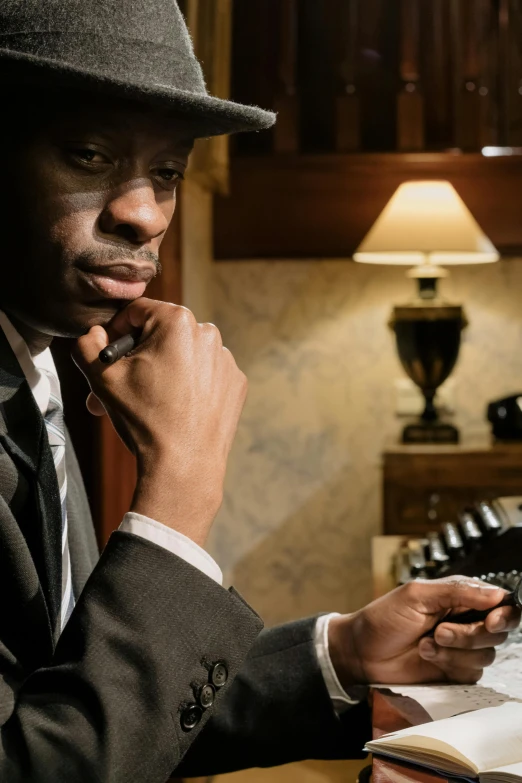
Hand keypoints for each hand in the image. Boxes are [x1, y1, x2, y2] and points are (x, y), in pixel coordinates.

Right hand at [73, 298, 247, 545]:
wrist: (183, 464)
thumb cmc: (144, 418)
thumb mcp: (101, 377)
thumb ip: (86, 344)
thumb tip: (94, 334)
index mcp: (177, 321)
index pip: (137, 312)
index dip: (116, 332)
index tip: (110, 357)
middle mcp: (208, 333)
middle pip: (161, 335)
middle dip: (137, 358)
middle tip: (121, 387)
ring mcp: (226, 359)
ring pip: (184, 354)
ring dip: (163, 371)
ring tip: (147, 402)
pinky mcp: (236, 382)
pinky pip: (206, 374)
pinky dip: (190, 385)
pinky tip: (176, 408)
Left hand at [328, 576, 520, 686]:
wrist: (362, 651)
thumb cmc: (384, 617)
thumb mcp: (417, 595)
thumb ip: (457, 591)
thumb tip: (496, 593)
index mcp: (459, 596)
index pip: (500, 602)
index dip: (504, 614)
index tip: (492, 622)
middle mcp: (465, 620)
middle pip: (497, 631)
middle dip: (470, 634)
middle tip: (440, 631)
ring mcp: (461, 647)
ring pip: (486, 654)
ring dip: (455, 651)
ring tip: (427, 642)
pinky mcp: (455, 671)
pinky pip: (472, 673)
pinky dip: (449, 665)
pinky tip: (427, 656)